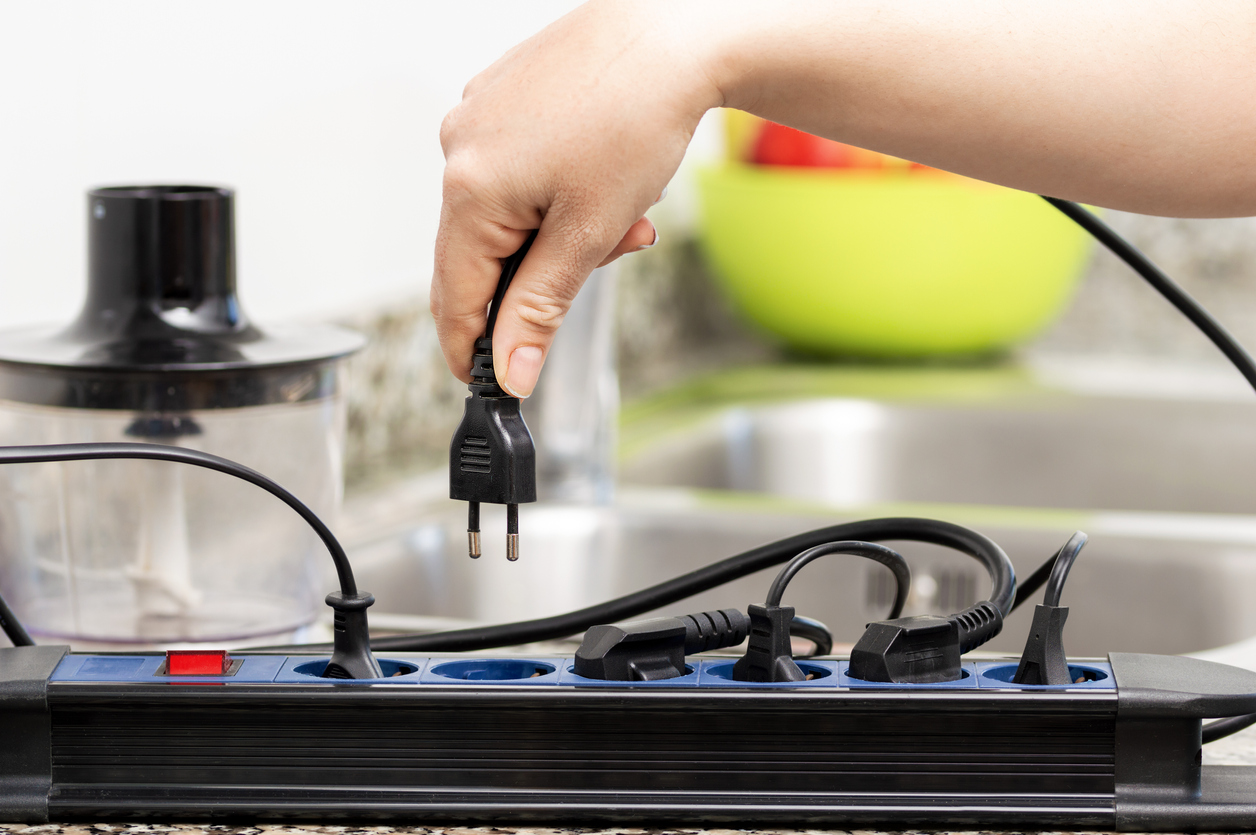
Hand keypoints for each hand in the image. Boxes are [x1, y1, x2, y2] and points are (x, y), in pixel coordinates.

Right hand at [430, 0, 722, 396]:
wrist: (674, 32)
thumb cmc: (637, 117)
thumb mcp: (588, 233)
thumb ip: (539, 309)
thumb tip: (511, 372)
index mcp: (469, 188)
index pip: (454, 297)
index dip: (473, 351)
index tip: (491, 386)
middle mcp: (458, 149)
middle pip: (479, 256)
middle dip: (540, 279)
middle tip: (601, 266)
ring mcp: (477, 119)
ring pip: (504, 216)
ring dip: (558, 236)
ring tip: (621, 216)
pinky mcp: (502, 100)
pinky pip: (514, 173)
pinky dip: (555, 196)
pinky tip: (600, 179)